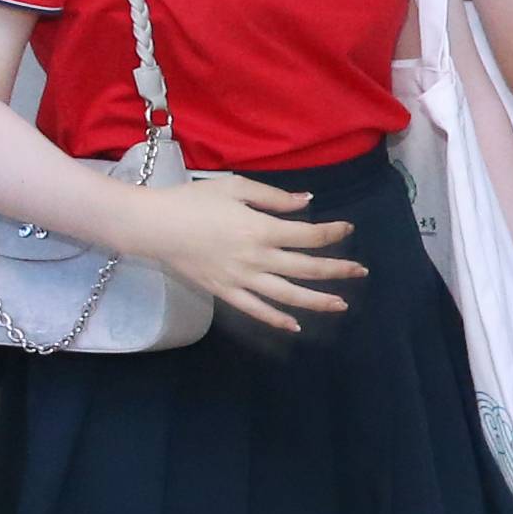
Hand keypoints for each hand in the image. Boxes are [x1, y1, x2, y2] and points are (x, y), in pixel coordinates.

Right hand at [140, 174, 365, 333]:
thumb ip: (273, 198)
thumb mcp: (235, 188)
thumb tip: (307, 202)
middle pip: (305, 268)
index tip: (348, 229)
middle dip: (337, 270)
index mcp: (260, 229)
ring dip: (317, 300)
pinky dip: (276, 319)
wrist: (151, 225)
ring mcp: (240, 279)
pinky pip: (255, 310)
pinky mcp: (223, 292)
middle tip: (361, 271)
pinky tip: (295, 325)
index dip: (333, 233)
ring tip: (341, 304)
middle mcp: (255, 258)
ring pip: (286, 295)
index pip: (308, 235)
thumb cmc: (192, 201)